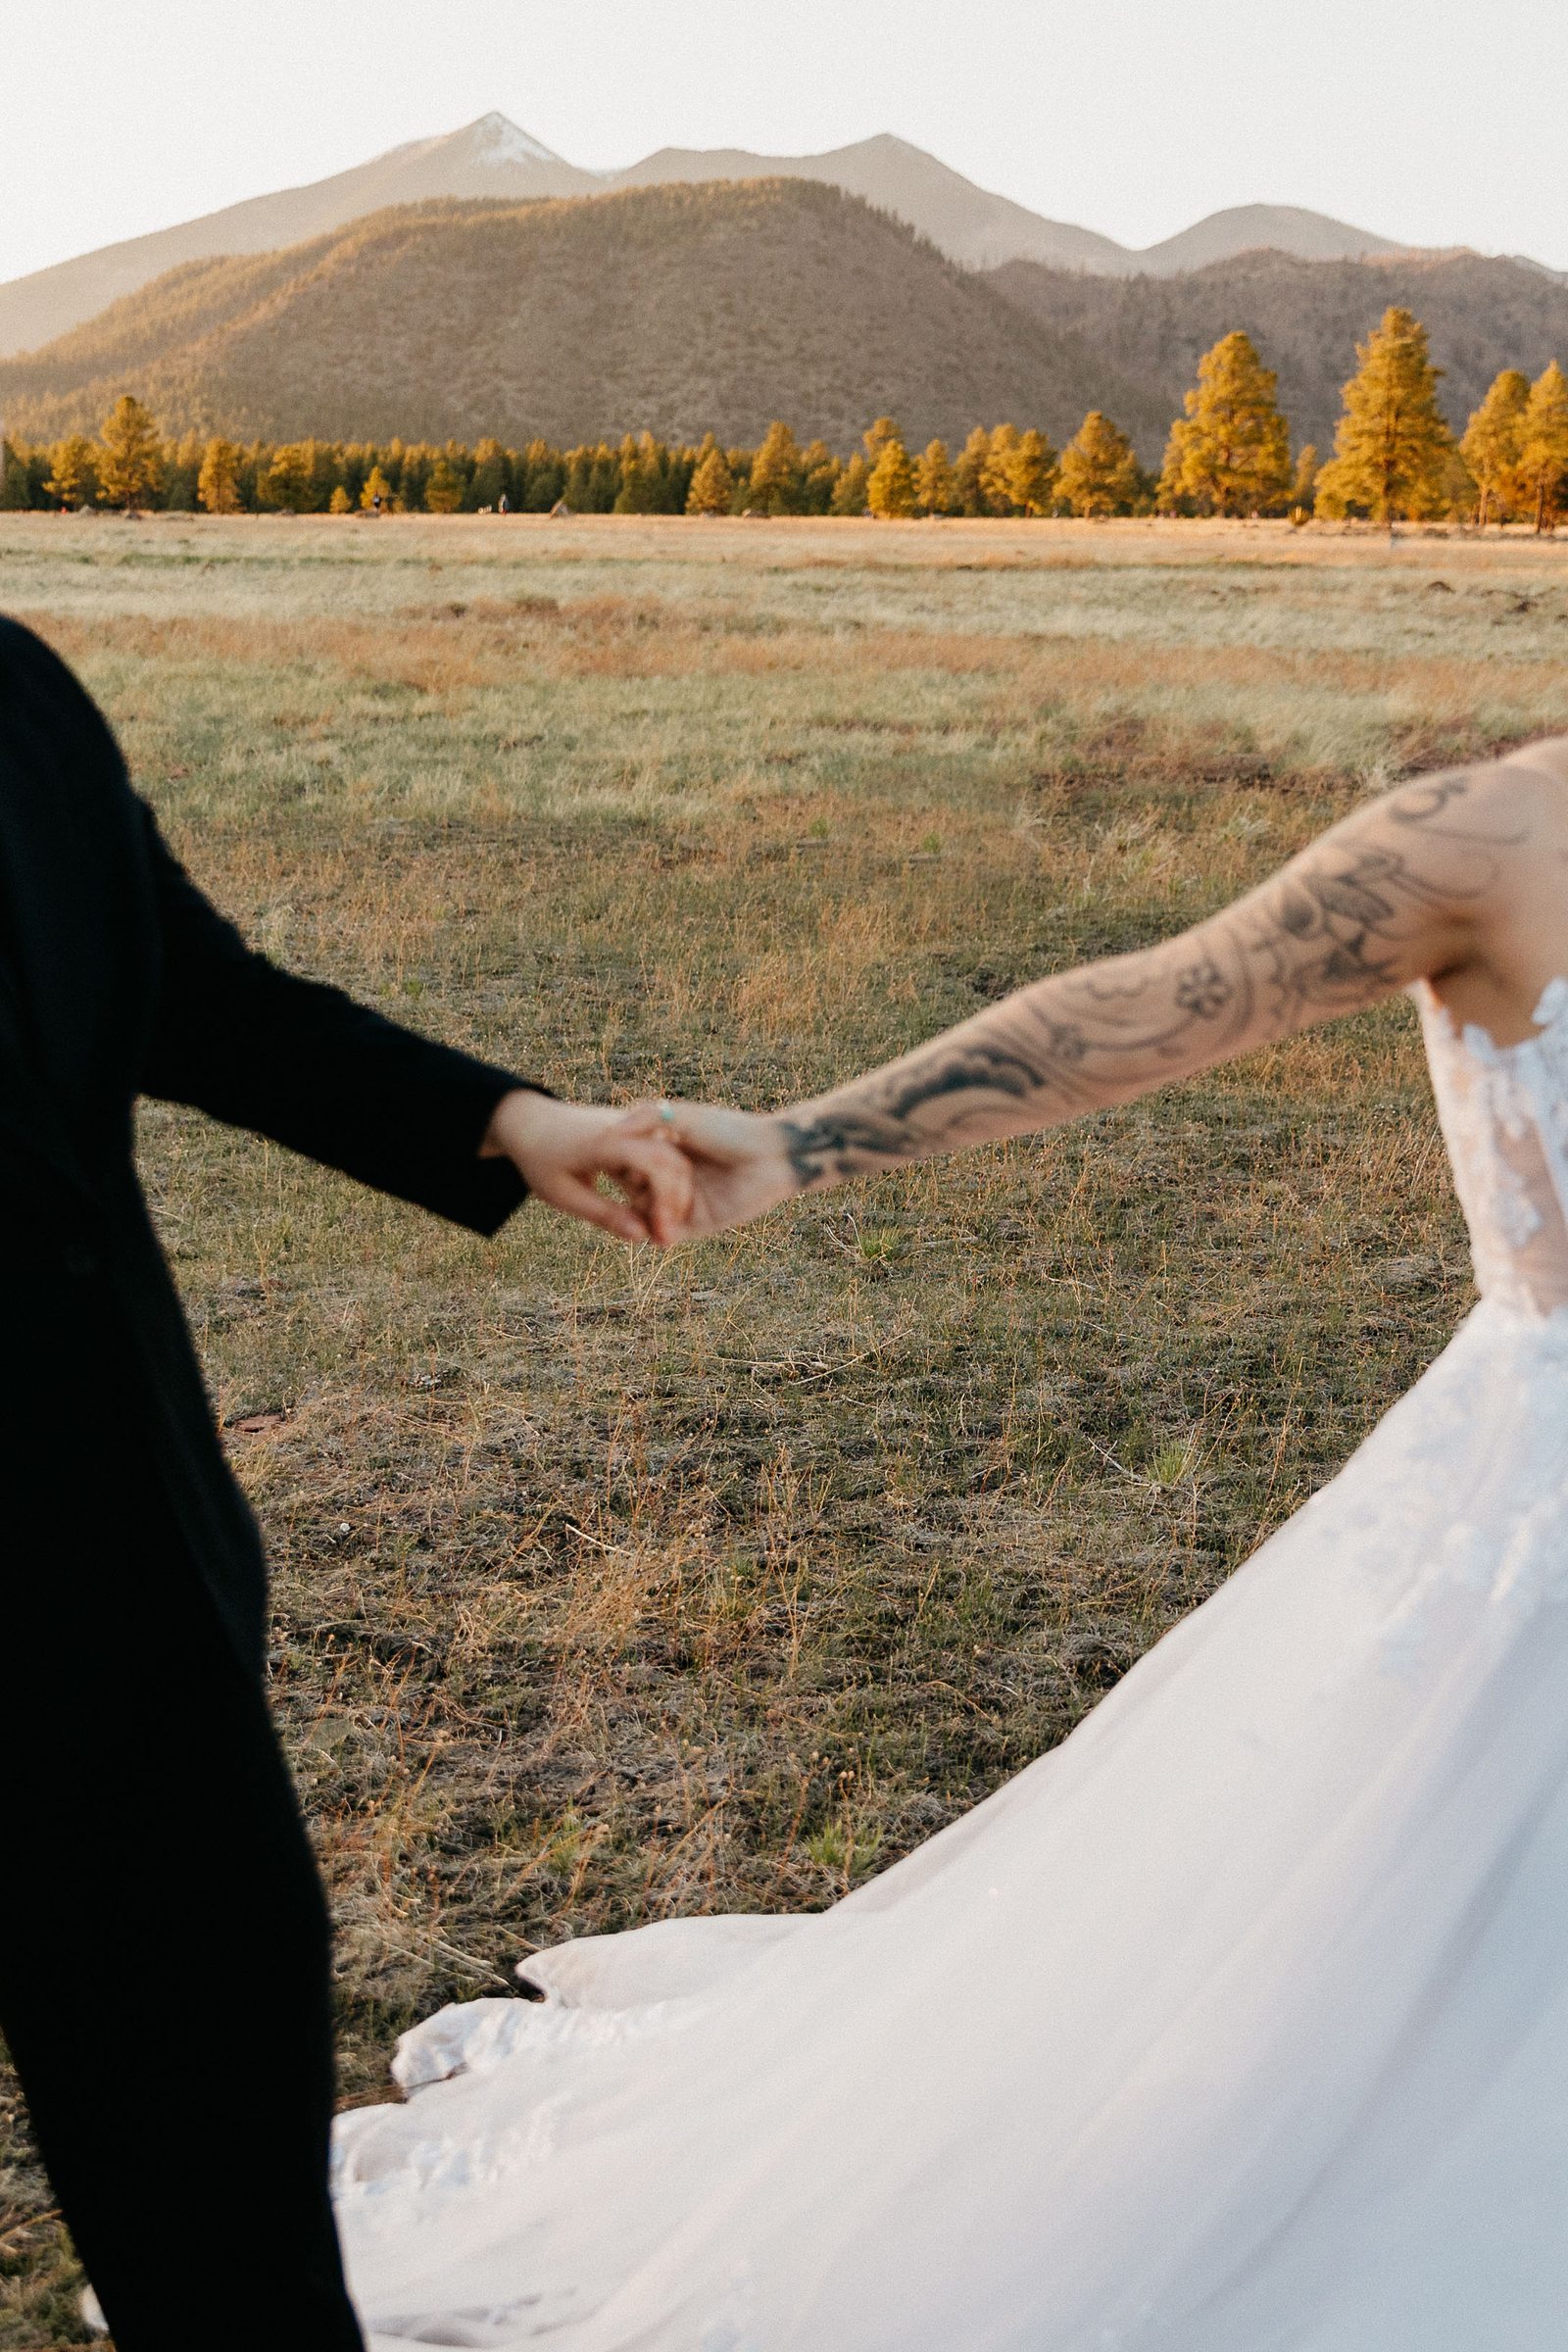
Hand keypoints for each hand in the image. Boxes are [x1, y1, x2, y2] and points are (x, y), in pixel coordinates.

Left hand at [481, 1090, 695, 1244]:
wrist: (530, 1123)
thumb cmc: (540, 1160)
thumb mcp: (564, 1194)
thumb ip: (604, 1214)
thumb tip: (641, 1236)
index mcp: (607, 1140)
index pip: (656, 1164)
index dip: (667, 1200)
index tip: (662, 1235)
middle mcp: (627, 1126)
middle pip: (674, 1159)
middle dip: (678, 1200)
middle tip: (667, 1237)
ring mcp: (634, 1125)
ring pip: (672, 1156)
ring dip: (672, 1192)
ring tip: (659, 1227)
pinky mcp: (635, 1130)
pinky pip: (659, 1154)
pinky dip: (661, 1182)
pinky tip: (650, 1209)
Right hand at [610, 1101, 800, 1237]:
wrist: (771, 1157)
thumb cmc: (731, 1131)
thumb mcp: (685, 1117)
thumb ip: (647, 1116)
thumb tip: (610, 1130)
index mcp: (665, 1152)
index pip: (626, 1164)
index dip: (614, 1163)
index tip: (601, 1160)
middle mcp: (671, 1180)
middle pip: (632, 1192)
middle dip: (624, 1191)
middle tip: (614, 1187)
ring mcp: (683, 1204)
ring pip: (646, 1216)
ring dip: (637, 1216)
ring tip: (632, 1211)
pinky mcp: (698, 1225)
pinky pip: (667, 1235)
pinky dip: (656, 1233)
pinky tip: (651, 1228)